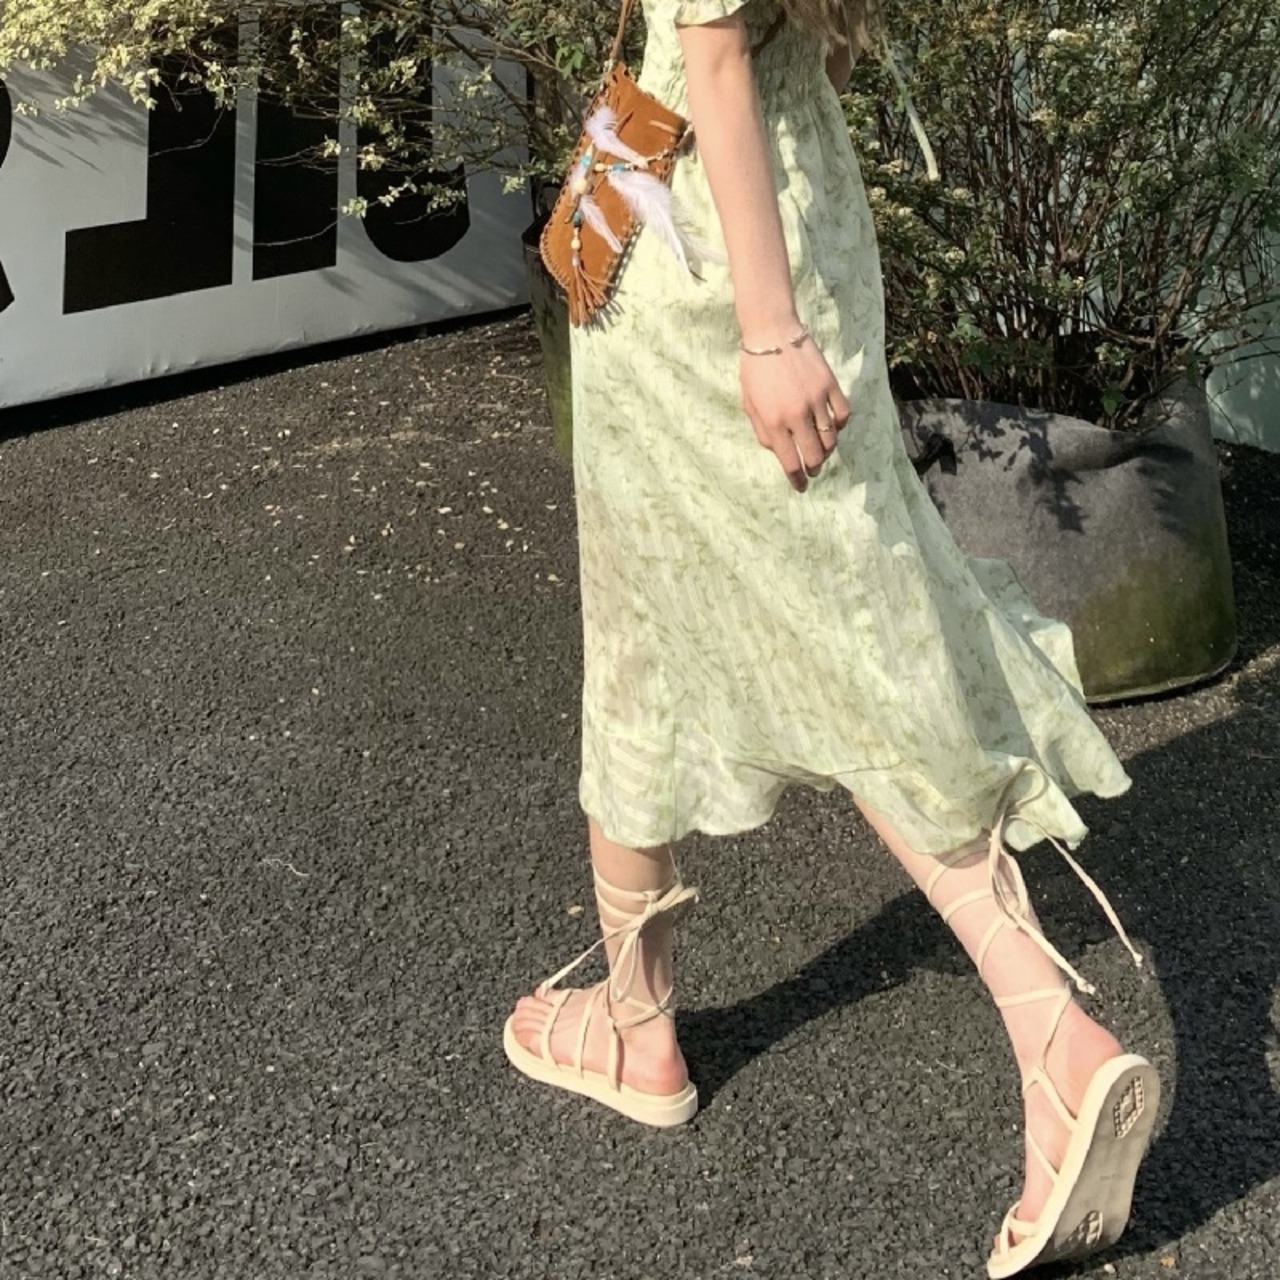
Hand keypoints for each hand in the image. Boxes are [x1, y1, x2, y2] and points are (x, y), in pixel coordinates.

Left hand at [738, 333, 850, 491]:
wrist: (772, 333)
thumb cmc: (755, 369)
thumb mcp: (750, 404)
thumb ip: (763, 432)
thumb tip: (779, 452)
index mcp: (774, 422)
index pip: (790, 462)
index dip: (797, 479)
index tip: (800, 485)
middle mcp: (797, 415)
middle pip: (815, 455)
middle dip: (814, 468)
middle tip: (813, 470)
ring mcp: (817, 400)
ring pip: (831, 438)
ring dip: (827, 450)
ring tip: (821, 450)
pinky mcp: (831, 385)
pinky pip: (843, 415)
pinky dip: (840, 426)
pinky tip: (833, 427)